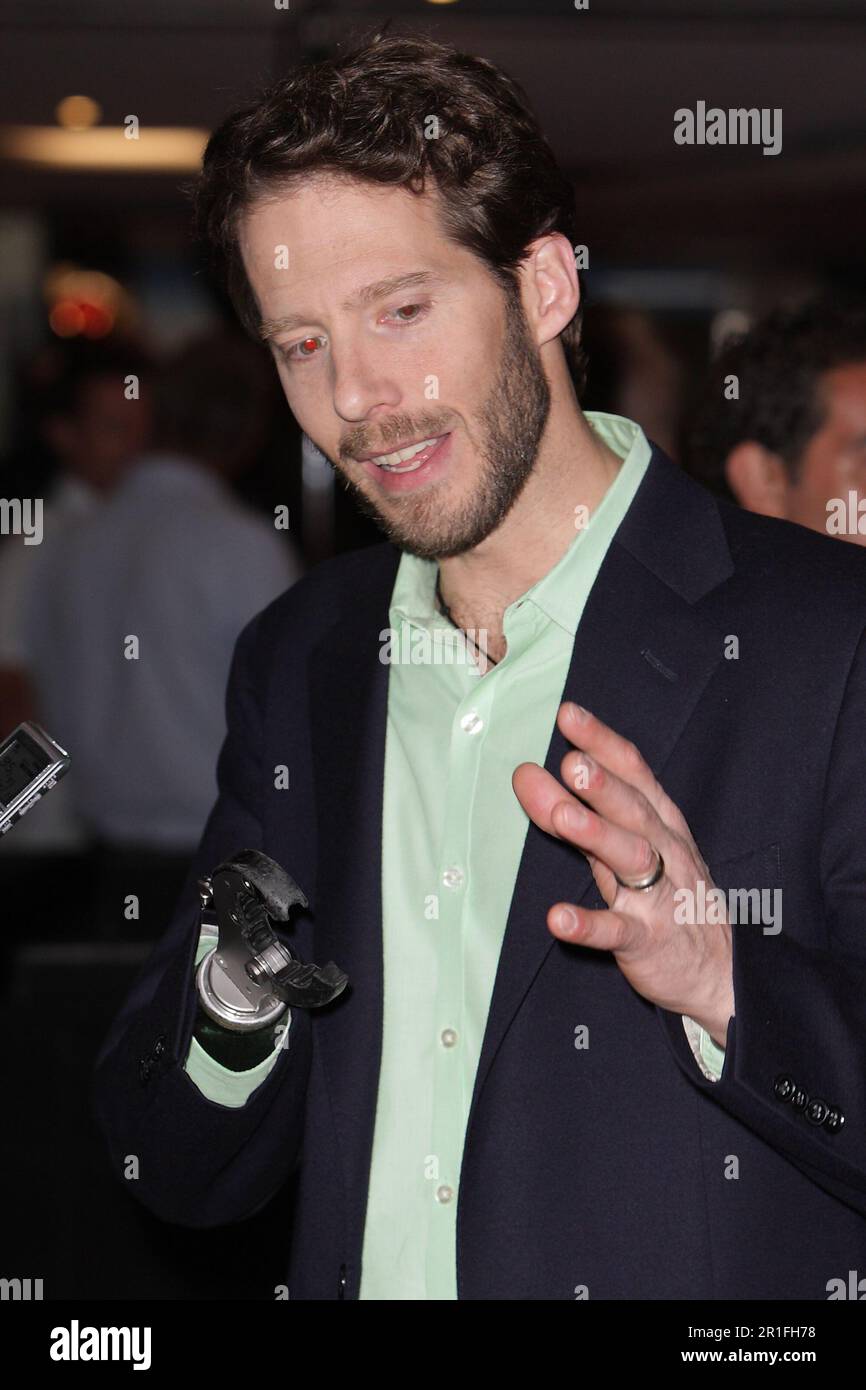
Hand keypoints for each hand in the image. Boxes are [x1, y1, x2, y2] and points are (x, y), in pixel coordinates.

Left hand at [511, 702, 733, 1046]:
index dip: (602, 743)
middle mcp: (664, 851)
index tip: (569, 716)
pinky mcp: (648, 941)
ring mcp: (659, 896)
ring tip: (563, 817)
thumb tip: (527, 774)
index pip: (634, 773)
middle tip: (571, 762)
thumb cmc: (669, 897)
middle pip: (634, 811)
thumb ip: (576, 810)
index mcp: (661, 822)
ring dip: (598, 835)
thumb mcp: (625, 847)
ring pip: (632, 859)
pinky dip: (588, 925)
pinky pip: (617, 931)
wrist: (721, 970)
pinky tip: (558, 918)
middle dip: (604, 785)